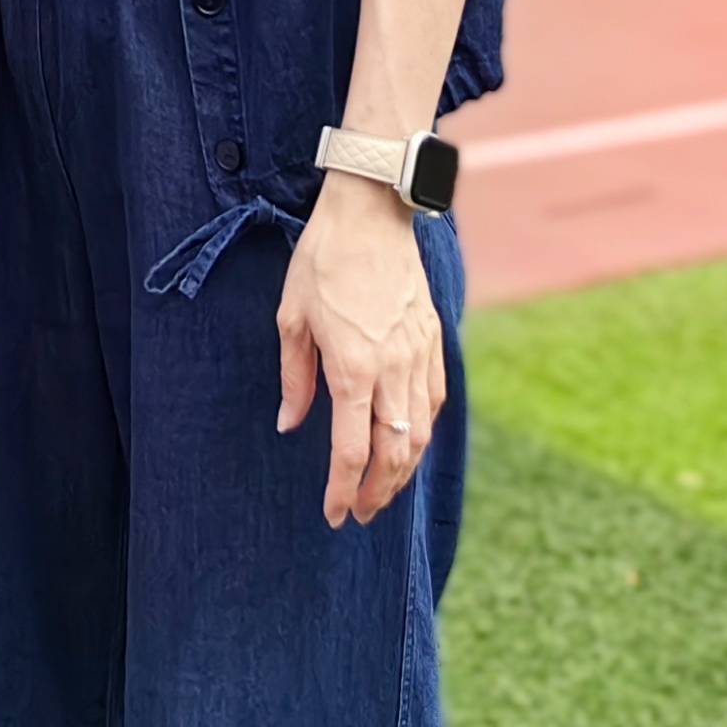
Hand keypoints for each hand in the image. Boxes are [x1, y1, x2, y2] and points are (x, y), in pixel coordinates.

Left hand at [275, 172, 447, 527]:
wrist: (371, 212)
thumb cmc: (323, 261)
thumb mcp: (292, 318)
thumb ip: (295, 378)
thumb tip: (290, 424)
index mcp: (354, 368)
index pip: (352, 451)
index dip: (343, 490)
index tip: (334, 514)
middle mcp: (393, 369)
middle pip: (394, 453)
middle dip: (378, 491)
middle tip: (361, 513)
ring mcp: (419, 355)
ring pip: (422, 433)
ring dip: (404, 470)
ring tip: (384, 489)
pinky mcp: (433, 340)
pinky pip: (435, 400)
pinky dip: (423, 431)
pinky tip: (409, 442)